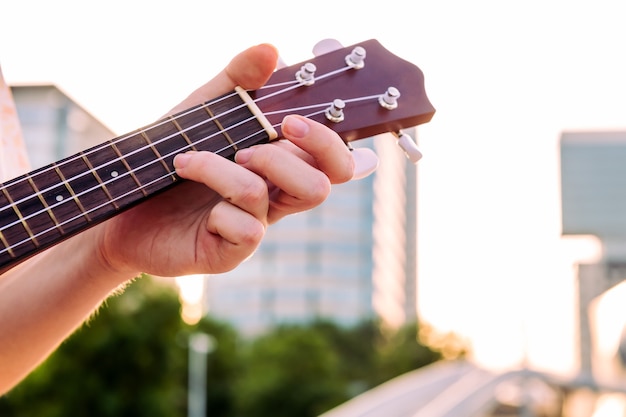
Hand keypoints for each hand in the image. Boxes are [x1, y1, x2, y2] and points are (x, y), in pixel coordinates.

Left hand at [86, 44, 353, 278]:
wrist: (122, 202)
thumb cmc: (168, 155)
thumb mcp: (201, 109)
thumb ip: (237, 80)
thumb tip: (273, 49)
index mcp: (277, 163)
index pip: (331, 159)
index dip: (330, 141)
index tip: (294, 119)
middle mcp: (274, 194)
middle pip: (325, 182)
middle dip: (299, 150)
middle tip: (267, 132)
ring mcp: (256, 223)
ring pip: (280, 197)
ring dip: (231, 170)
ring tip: (190, 161)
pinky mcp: (232, 251)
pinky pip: (248, 229)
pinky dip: (216, 206)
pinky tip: (188, 198)